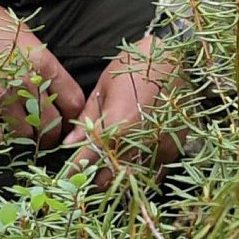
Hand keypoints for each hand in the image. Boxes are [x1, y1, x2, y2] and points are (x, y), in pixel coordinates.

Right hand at [0, 0, 82, 147]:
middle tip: (46, 135)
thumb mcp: (27, 38)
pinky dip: (1, 139)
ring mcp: (1, 98)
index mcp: (43, 64)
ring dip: (27, 139)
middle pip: (51, 126)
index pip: (73, 102)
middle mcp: (26, 83)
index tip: (66, 118)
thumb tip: (54, 94)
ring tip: (24, 135)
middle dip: (51, 134)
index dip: (72, 116)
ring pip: (25, 137)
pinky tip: (1, 131)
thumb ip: (43, 67)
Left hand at [70, 38, 182, 184]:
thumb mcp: (104, 88)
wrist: (174, 57)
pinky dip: (141, 176)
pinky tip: (132, 171)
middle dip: (93, 180)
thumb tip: (69, 143)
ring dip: (116, 182)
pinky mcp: (174, 148)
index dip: (73, 172)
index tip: (63, 182)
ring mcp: (159, 147)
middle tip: (84, 179)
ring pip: (132, 181)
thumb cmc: (133, 66)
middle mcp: (137, 141)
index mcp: (116, 124)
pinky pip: (155, 174)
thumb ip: (88, 119)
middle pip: (109, 177)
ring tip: (105, 177)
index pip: (88, 158)